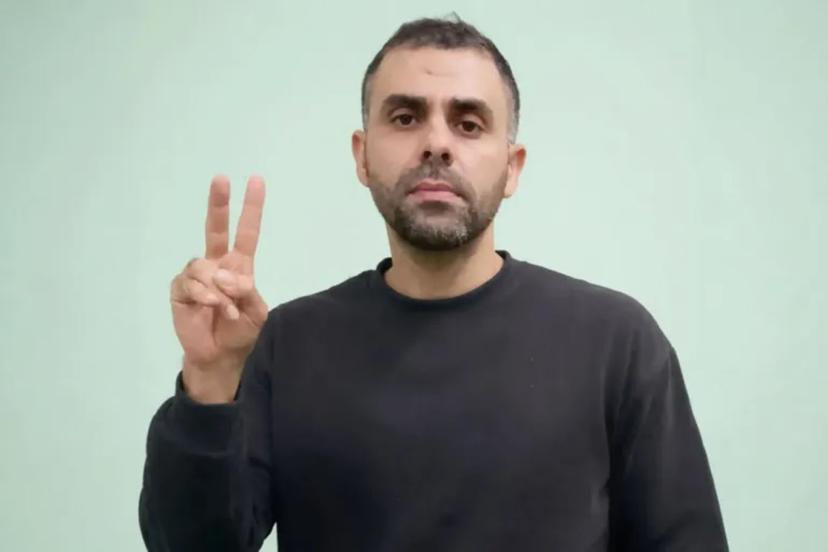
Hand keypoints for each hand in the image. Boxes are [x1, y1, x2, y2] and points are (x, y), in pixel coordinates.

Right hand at [169, 175, 267, 402]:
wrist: (222, 357)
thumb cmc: (242, 332)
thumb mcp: (256, 311)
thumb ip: (246, 291)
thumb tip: (226, 275)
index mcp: (238, 266)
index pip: (246, 232)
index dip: (251, 208)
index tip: (257, 180)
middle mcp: (216, 265)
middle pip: (215, 229)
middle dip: (218, 204)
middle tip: (221, 179)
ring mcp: (196, 277)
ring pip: (204, 266)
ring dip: (218, 287)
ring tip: (227, 308)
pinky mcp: (181, 291)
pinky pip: (191, 283)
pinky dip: (205, 295)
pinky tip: (213, 307)